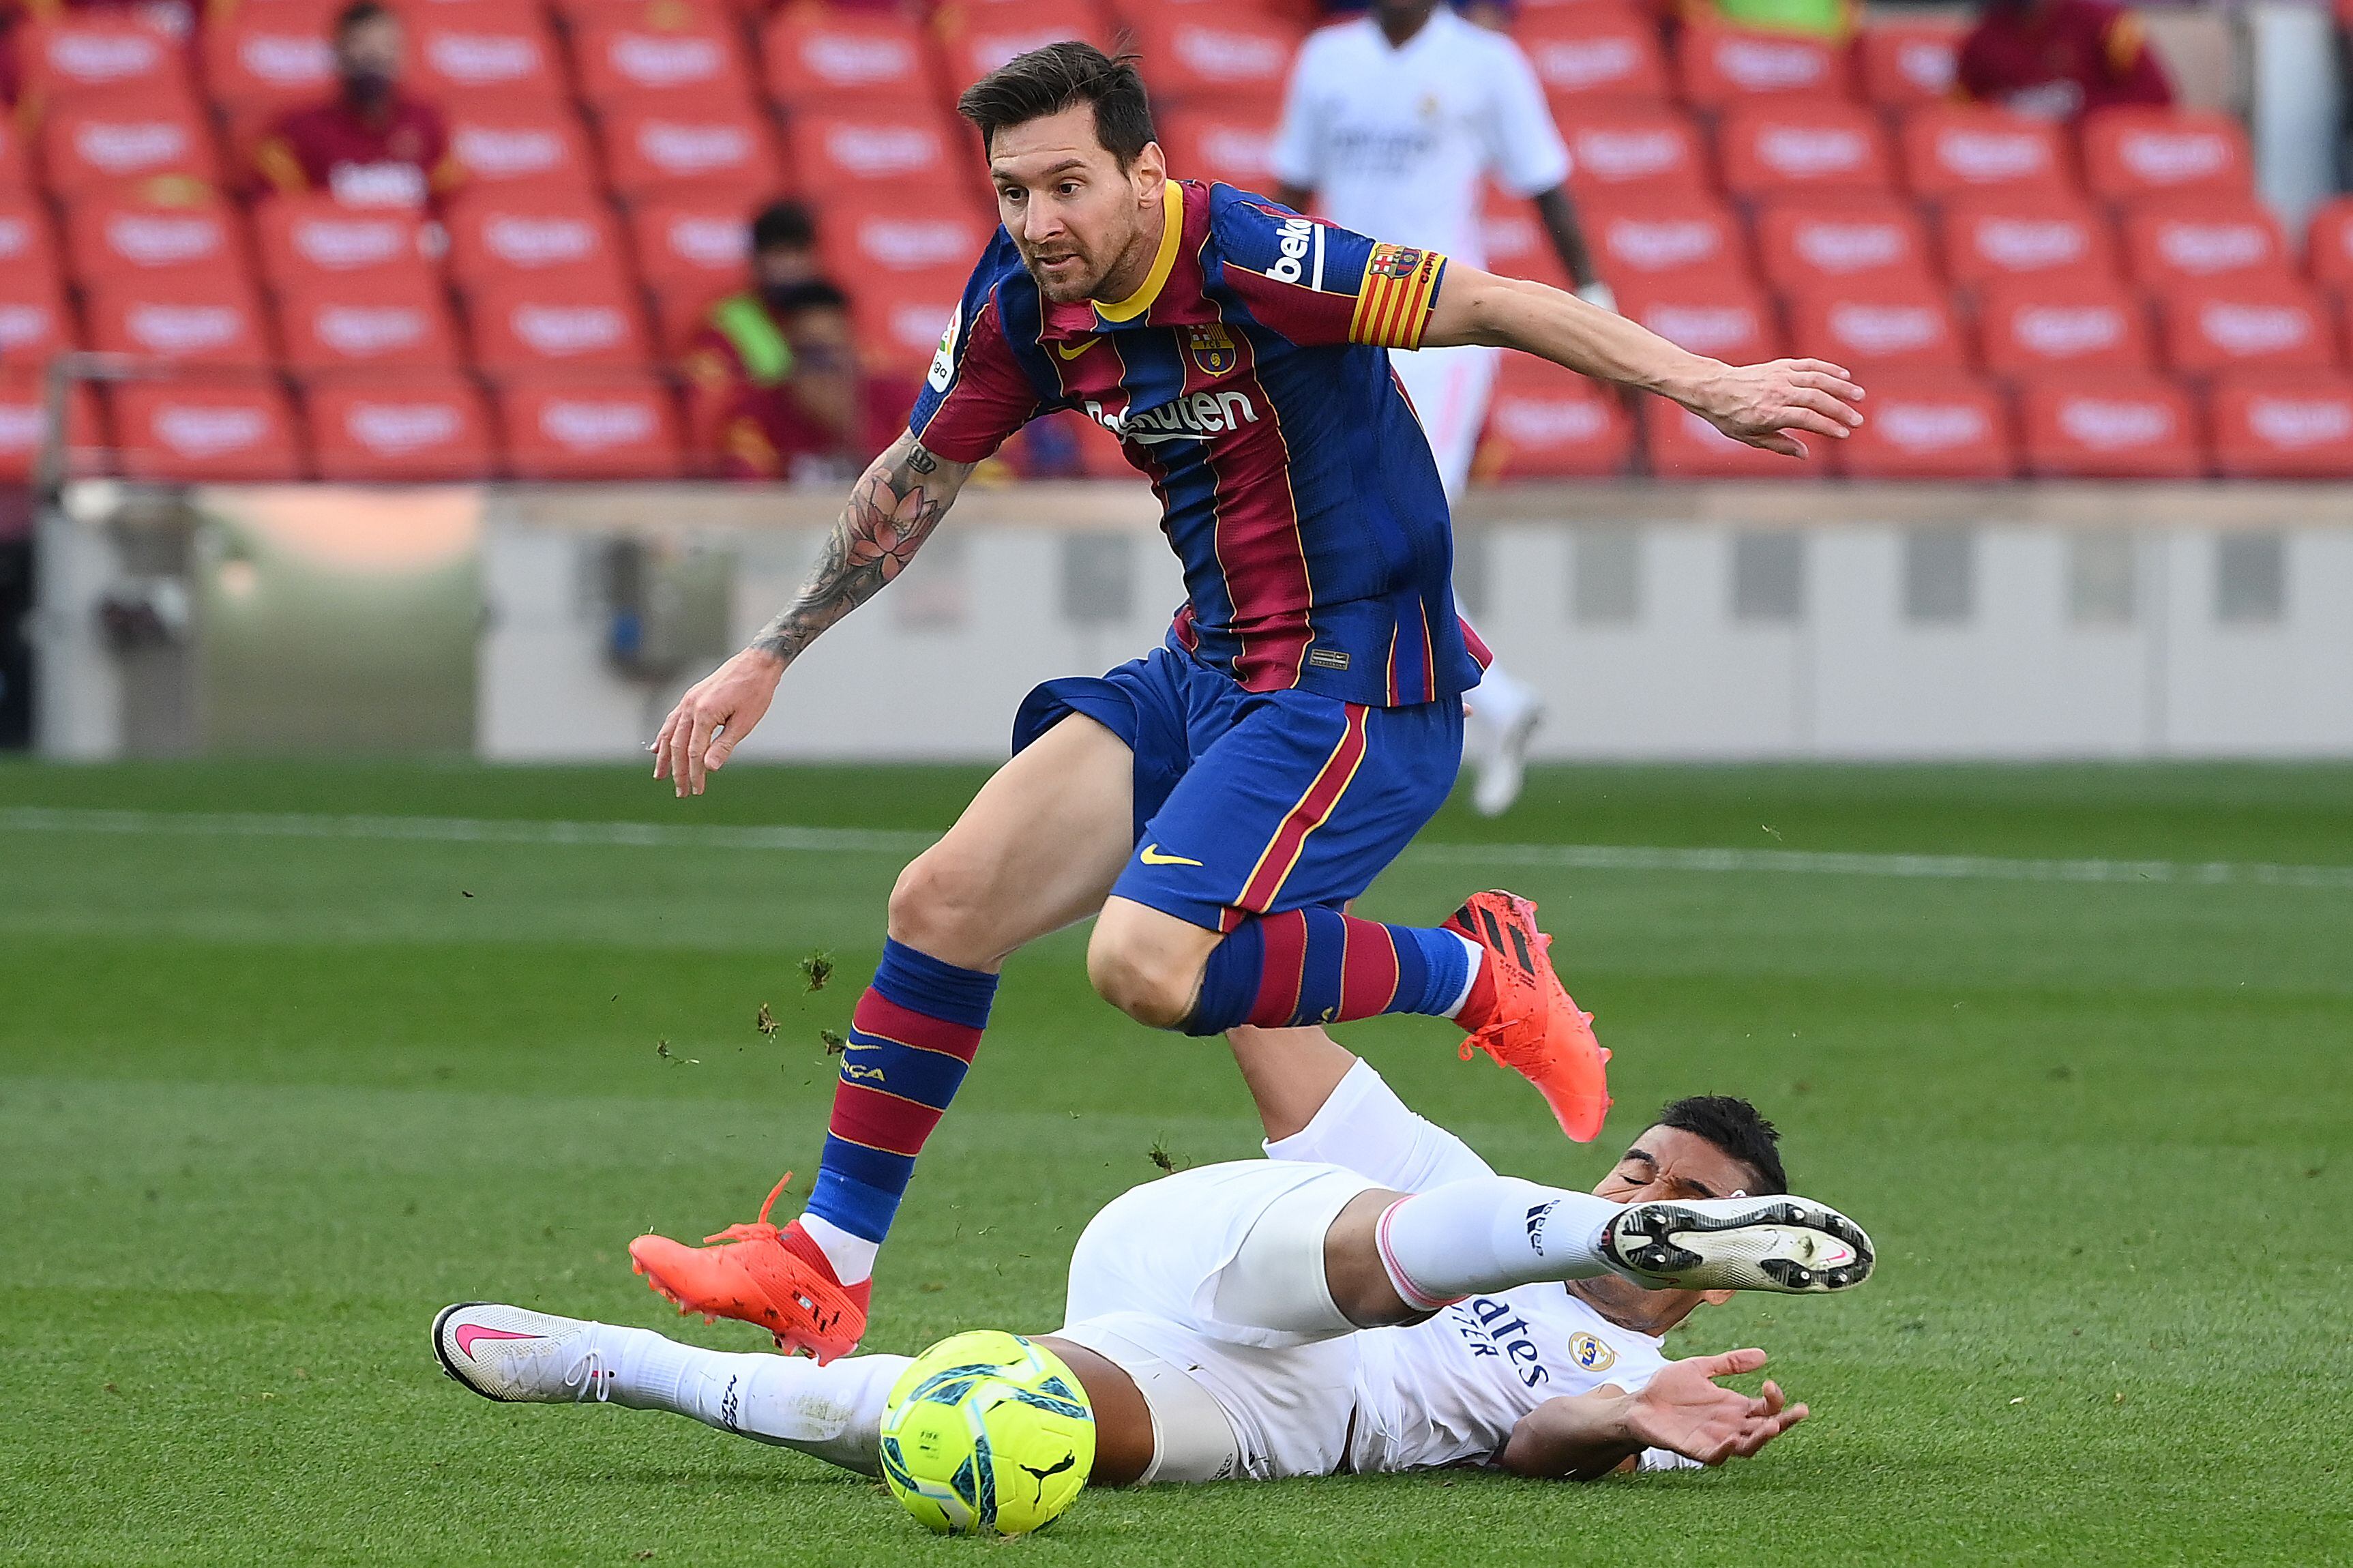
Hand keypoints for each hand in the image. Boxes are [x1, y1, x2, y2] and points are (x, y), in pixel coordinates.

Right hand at [653, 646, 783, 797]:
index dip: (695, 774)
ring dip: (664, 757)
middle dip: (678, 771)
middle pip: (677, 746)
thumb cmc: (755, 692)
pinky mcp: (690, 697)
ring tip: (660, 775)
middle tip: (681, 792)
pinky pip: (672, 720)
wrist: (757, 663)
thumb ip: (724, 746)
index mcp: (705, 713)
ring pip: (669, 733)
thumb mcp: (744, 722)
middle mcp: (690, 706)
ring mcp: (688, 700)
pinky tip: (658, 747)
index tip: (697, 791)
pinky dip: (664, 736)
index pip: (694, 753)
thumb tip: (709, 768)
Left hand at [1623, 1349, 1807, 1465]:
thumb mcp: (1700, 1368)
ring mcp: (1714, 1439)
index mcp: (1734, 1407)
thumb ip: (1729, 1363)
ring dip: (1761, 1438)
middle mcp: (1729, 1426)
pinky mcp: (1694, 1449)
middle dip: (1783, 1422)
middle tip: (1799, 1412)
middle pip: (1764, 1430)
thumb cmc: (1668, 1388)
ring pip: (1746, 1447)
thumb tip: (1763, 1355)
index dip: (1776, 1400)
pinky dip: (1725, 1451)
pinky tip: (1732, 1440)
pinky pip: (1714, 1456)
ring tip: (1772, 1426)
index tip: (1770, 1384)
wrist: (1637, 1403)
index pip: (1765, 1409)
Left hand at [1682, 358, 1863, 458]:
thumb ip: (1780, 445)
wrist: (1715, 389)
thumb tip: (1806, 454)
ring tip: (1859, 396)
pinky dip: (1828, 369)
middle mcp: (1778, 393)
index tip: (1843, 433)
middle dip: (1840, 410)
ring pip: (1817, 379)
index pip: (1807, 419)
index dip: (1828, 426)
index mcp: (1771, 413)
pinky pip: (1809, 365)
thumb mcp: (1751, 438)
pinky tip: (1844, 376)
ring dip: (1841, 387)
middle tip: (1858, 421)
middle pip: (1816, 399)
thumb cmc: (1732, 418)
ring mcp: (1781, 377)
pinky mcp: (1782, 366)